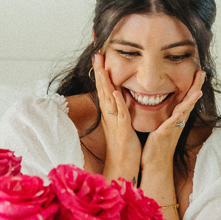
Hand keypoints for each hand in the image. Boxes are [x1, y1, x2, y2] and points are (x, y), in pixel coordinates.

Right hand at [93, 53, 140, 180]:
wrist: (123, 165)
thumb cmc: (124, 145)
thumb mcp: (122, 123)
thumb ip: (120, 110)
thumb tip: (120, 97)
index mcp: (110, 112)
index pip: (104, 88)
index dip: (101, 73)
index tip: (99, 57)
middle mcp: (109, 115)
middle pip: (102, 89)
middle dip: (99, 71)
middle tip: (96, 54)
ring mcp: (114, 122)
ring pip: (108, 98)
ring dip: (105, 83)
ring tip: (102, 67)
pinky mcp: (122, 130)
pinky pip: (120, 114)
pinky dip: (117, 103)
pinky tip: (116, 92)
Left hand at [140, 70, 205, 169]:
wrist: (155, 163)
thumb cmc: (158, 144)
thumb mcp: (164, 124)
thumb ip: (168, 113)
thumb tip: (169, 103)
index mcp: (176, 117)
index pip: (186, 98)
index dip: (193, 85)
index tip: (199, 71)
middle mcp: (178, 121)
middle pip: (189, 101)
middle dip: (196, 87)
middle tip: (202, 73)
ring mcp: (173, 128)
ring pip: (184, 112)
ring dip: (191, 102)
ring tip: (197, 91)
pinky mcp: (164, 135)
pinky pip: (171, 126)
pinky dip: (176, 119)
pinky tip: (180, 113)